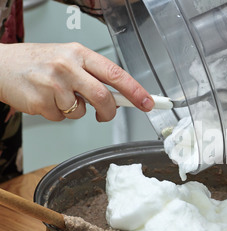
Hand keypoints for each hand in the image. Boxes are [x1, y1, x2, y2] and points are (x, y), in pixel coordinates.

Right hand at [0, 42, 154, 121]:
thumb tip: (121, 96)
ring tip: (58, 96)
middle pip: (103, 97)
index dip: (135, 90)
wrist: (1, 65)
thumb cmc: (38, 63)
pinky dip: (57, 114)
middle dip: (109, 112)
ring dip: (75, 111)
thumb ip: (93, 75)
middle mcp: (67, 66)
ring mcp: (53, 84)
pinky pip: (61, 118)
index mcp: (79, 53)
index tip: (148, 102)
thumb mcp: (69, 59)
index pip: (115, 73)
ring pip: (81, 111)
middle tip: (105, 115)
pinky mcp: (40, 101)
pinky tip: (45, 99)